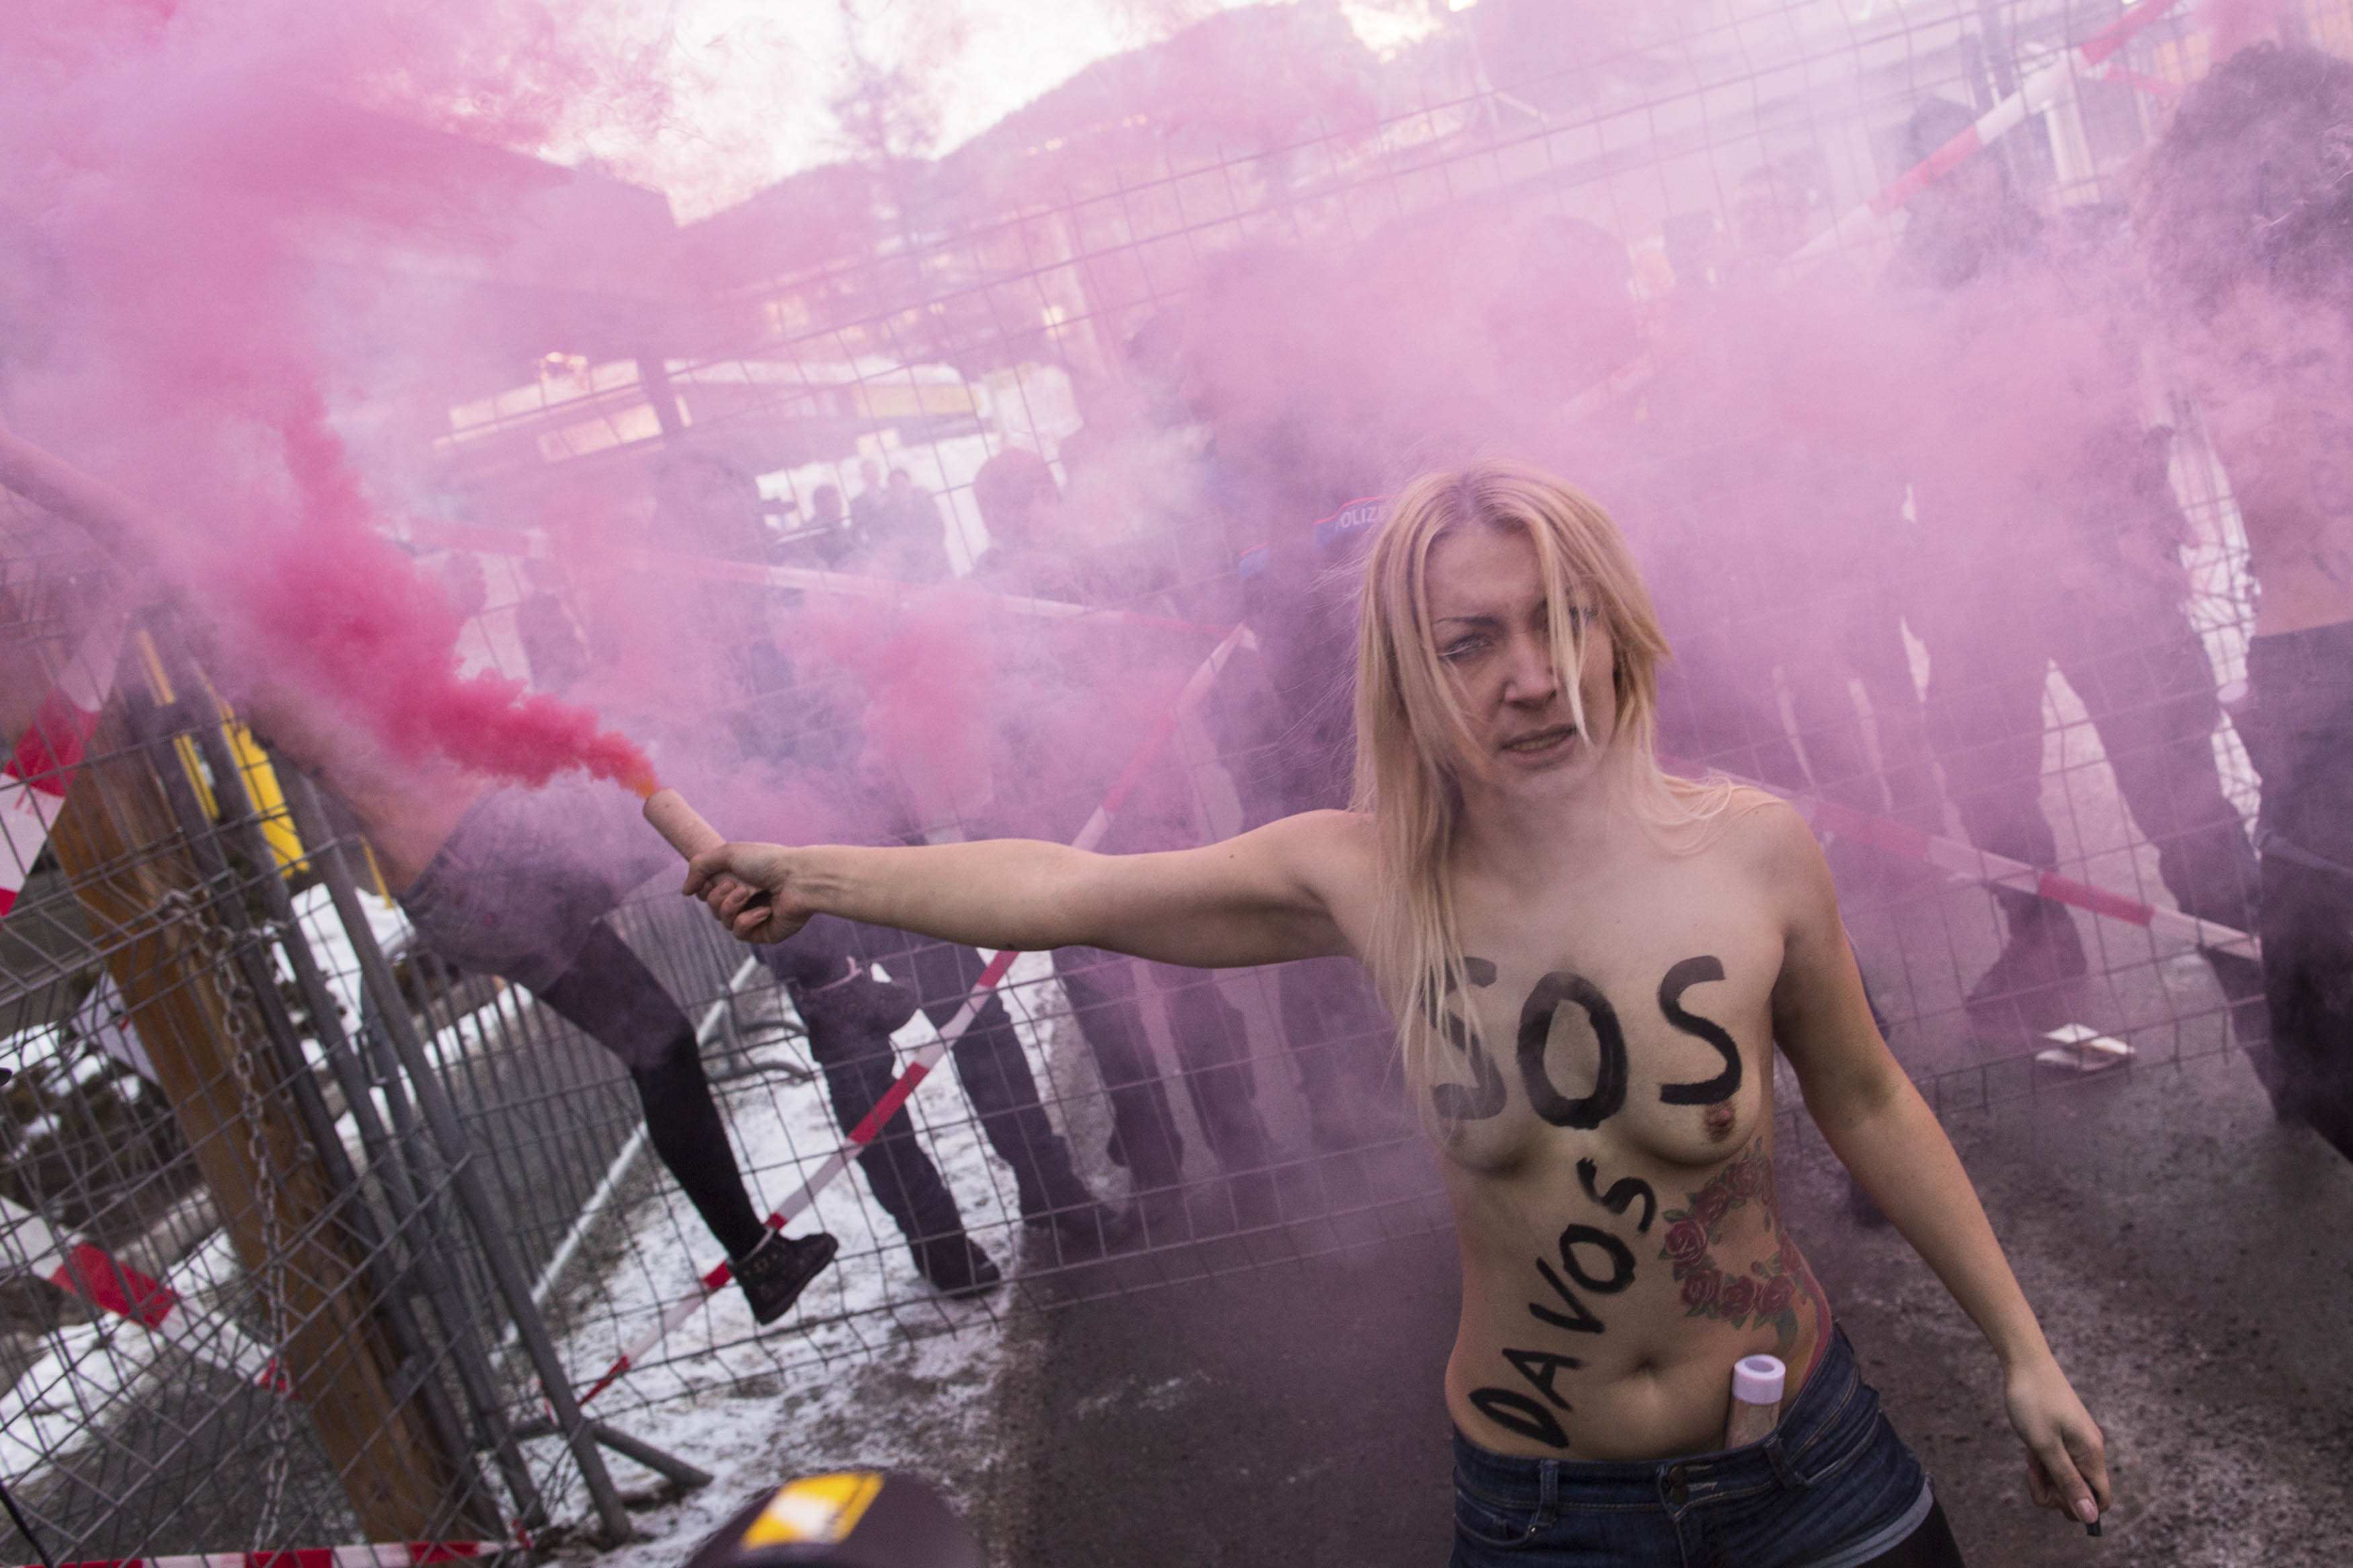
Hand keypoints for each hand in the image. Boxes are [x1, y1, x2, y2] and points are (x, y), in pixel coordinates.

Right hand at [682, 842, 808, 944]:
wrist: (799, 878)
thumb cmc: (767, 862)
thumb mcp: (727, 853)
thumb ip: (700, 866)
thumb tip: (685, 891)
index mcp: (739, 879)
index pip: (707, 891)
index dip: (705, 887)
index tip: (711, 879)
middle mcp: (746, 898)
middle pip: (712, 907)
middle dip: (719, 896)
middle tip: (738, 885)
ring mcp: (755, 916)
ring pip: (723, 921)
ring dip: (732, 906)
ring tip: (750, 894)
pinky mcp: (764, 932)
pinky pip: (740, 933)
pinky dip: (748, 920)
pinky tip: (765, 910)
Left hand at [2004, 1354, 2110, 1527]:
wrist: (2024, 1362)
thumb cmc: (2033, 1402)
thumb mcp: (2046, 1448)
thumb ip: (2069, 1484)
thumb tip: (2091, 1519)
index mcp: (2092, 1455)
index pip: (2101, 1500)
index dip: (2079, 1508)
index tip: (2052, 1494)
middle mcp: (2090, 1451)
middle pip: (2080, 1493)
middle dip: (2054, 1491)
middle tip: (2033, 1470)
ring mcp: (2077, 1443)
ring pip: (2064, 1478)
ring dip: (2044, 1475)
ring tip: (2029, 1456)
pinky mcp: (2064, 1436)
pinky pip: (2056, 1461)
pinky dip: (2041, 1460)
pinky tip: (2029, 1448)